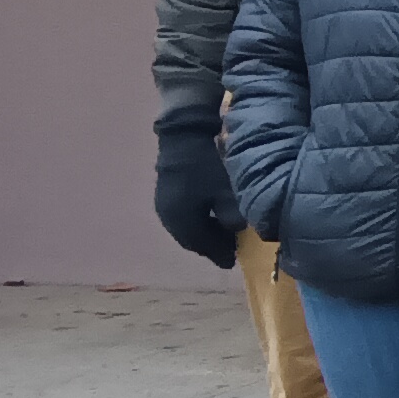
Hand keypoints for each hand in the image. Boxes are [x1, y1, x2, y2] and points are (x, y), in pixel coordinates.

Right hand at [151, 111, 238, 268]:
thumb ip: (232, 216)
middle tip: (228, 252)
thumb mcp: (227, 192)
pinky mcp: (167, 191)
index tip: (231, 263)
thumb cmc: (208, 164)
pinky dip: (198, 221)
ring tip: (223, 236)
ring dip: (203, 233)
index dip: (217, 254)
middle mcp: (167, 216)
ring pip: (186, 227)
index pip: (200, 245)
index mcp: (181, 220)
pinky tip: (210, 217)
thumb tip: (234, 230)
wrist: (184, 135)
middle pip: (191, 238)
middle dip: (210, 246)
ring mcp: (164, 203)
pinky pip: (183, 216)